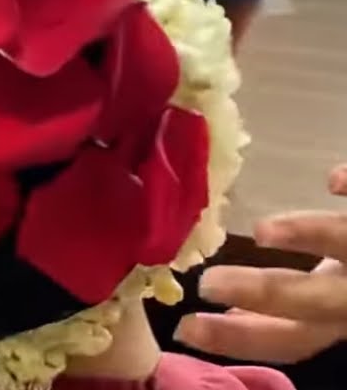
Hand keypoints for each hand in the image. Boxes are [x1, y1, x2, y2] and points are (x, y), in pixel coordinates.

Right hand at [175, 165, 346, 363]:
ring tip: (265, 230)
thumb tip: (231, 316)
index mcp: (344, 315)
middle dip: (262, 295)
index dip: (237, 339)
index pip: (289, 337)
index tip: (188, 328)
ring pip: (345, 243)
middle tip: (211, 285)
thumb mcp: (334, 304)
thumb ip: (296, 310)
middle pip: (311, 299)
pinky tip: (334, 180)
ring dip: (307, 237)